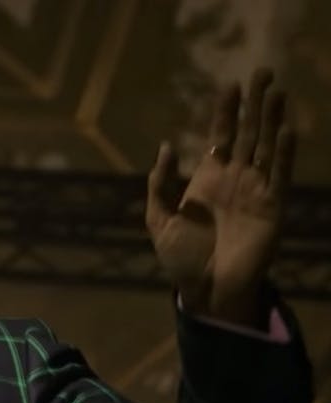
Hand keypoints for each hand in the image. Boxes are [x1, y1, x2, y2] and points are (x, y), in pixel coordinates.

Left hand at [146, 68, 295, 326]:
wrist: (204, 290)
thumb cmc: (180, 259)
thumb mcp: (158, 219)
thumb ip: (159, 184)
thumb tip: (166, 146)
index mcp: (207, 178)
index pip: (220, 135)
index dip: (225, 111)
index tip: (230, 85)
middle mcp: (234, 178)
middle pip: (248, 132)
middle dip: (255, 103)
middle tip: (263, 71)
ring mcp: (255, 191)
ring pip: (266, 146)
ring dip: (272, 119)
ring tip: (277, 92)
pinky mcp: (271, 207)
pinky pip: (279, 175)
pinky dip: (283, 153)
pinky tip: (286, 130)